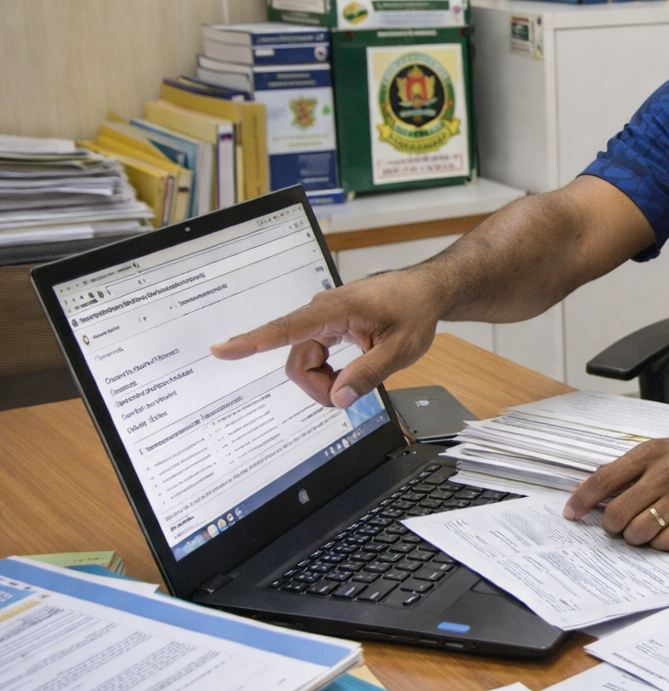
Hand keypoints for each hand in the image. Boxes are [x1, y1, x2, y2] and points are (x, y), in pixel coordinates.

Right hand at [209, 270, 443, 407]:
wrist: (423, 292)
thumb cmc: (414, 312)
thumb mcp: (400, 350)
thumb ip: (368, 374)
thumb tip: (339, 397)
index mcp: (336, 310)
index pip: (286, 329)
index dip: (252, 342)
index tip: (223, 349)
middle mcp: (321, 312)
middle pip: (298, 362)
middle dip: (319, 386)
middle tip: (351, 395)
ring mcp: (321, 319)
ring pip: (304, 362)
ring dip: (325, 379)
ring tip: (357, 377)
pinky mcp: (325, 326)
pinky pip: (313, 355)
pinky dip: (328, 371)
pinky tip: (348, 371)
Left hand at [562, 436, 668, 549]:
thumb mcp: (662, 450)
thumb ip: (629, 468)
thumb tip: (592, 489)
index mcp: (651, 454)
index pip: (605, 479)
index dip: (583, 500)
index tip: (571, 513)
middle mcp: (666, 475)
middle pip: (619, 513)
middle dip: (613, 526)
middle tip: (619, 526)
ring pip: (639, 531)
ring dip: (636, 537)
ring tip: (644, 529)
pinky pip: (666, 543)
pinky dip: (660, 544)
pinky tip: (665, 533)